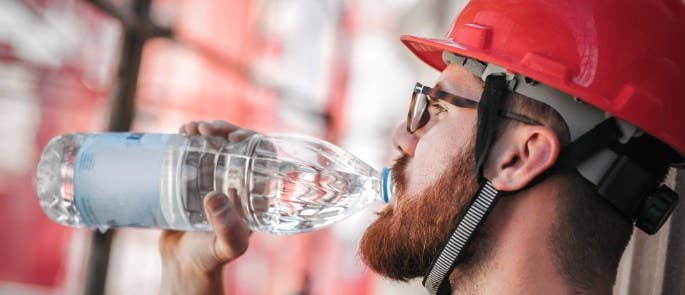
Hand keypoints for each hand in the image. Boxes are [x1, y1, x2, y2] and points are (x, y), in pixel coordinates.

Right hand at [159, 121, 255, 294]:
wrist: (184, 266)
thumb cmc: (211, 259)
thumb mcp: (226, 246)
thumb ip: (227, 229)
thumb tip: (215, 197)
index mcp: (255, 193)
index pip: (262, 156)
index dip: (253, 140)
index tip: (234, 138)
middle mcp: (238, 182)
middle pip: (237, 145)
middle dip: (224, 130)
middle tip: (206, 129)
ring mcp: (215, 179)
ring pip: (216, 145)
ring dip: (206, 130)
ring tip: (190, 129)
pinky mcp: (193, 180)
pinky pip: (195, 152)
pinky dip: (190, 138)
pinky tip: (181, 132)